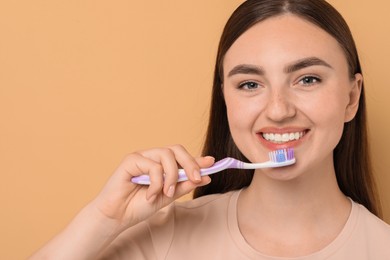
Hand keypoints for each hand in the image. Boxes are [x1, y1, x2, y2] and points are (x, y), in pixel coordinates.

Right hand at [92, 145, 213, 232]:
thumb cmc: (139, 206)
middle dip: (190, 163)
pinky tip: (150, 194)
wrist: (118, 216)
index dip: (197, 159)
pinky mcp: (131, 160)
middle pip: (176, 149)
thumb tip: (206, 176)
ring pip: (166, 155)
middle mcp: (153, 157)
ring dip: (172, 176)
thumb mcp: (168, 197)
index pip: (182, 156)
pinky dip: (156, 182)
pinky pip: (152, 165)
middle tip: (197, 179)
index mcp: (162, 165)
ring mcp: (142, 157)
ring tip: (166, 193)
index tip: (212, 163)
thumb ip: (184, 185)